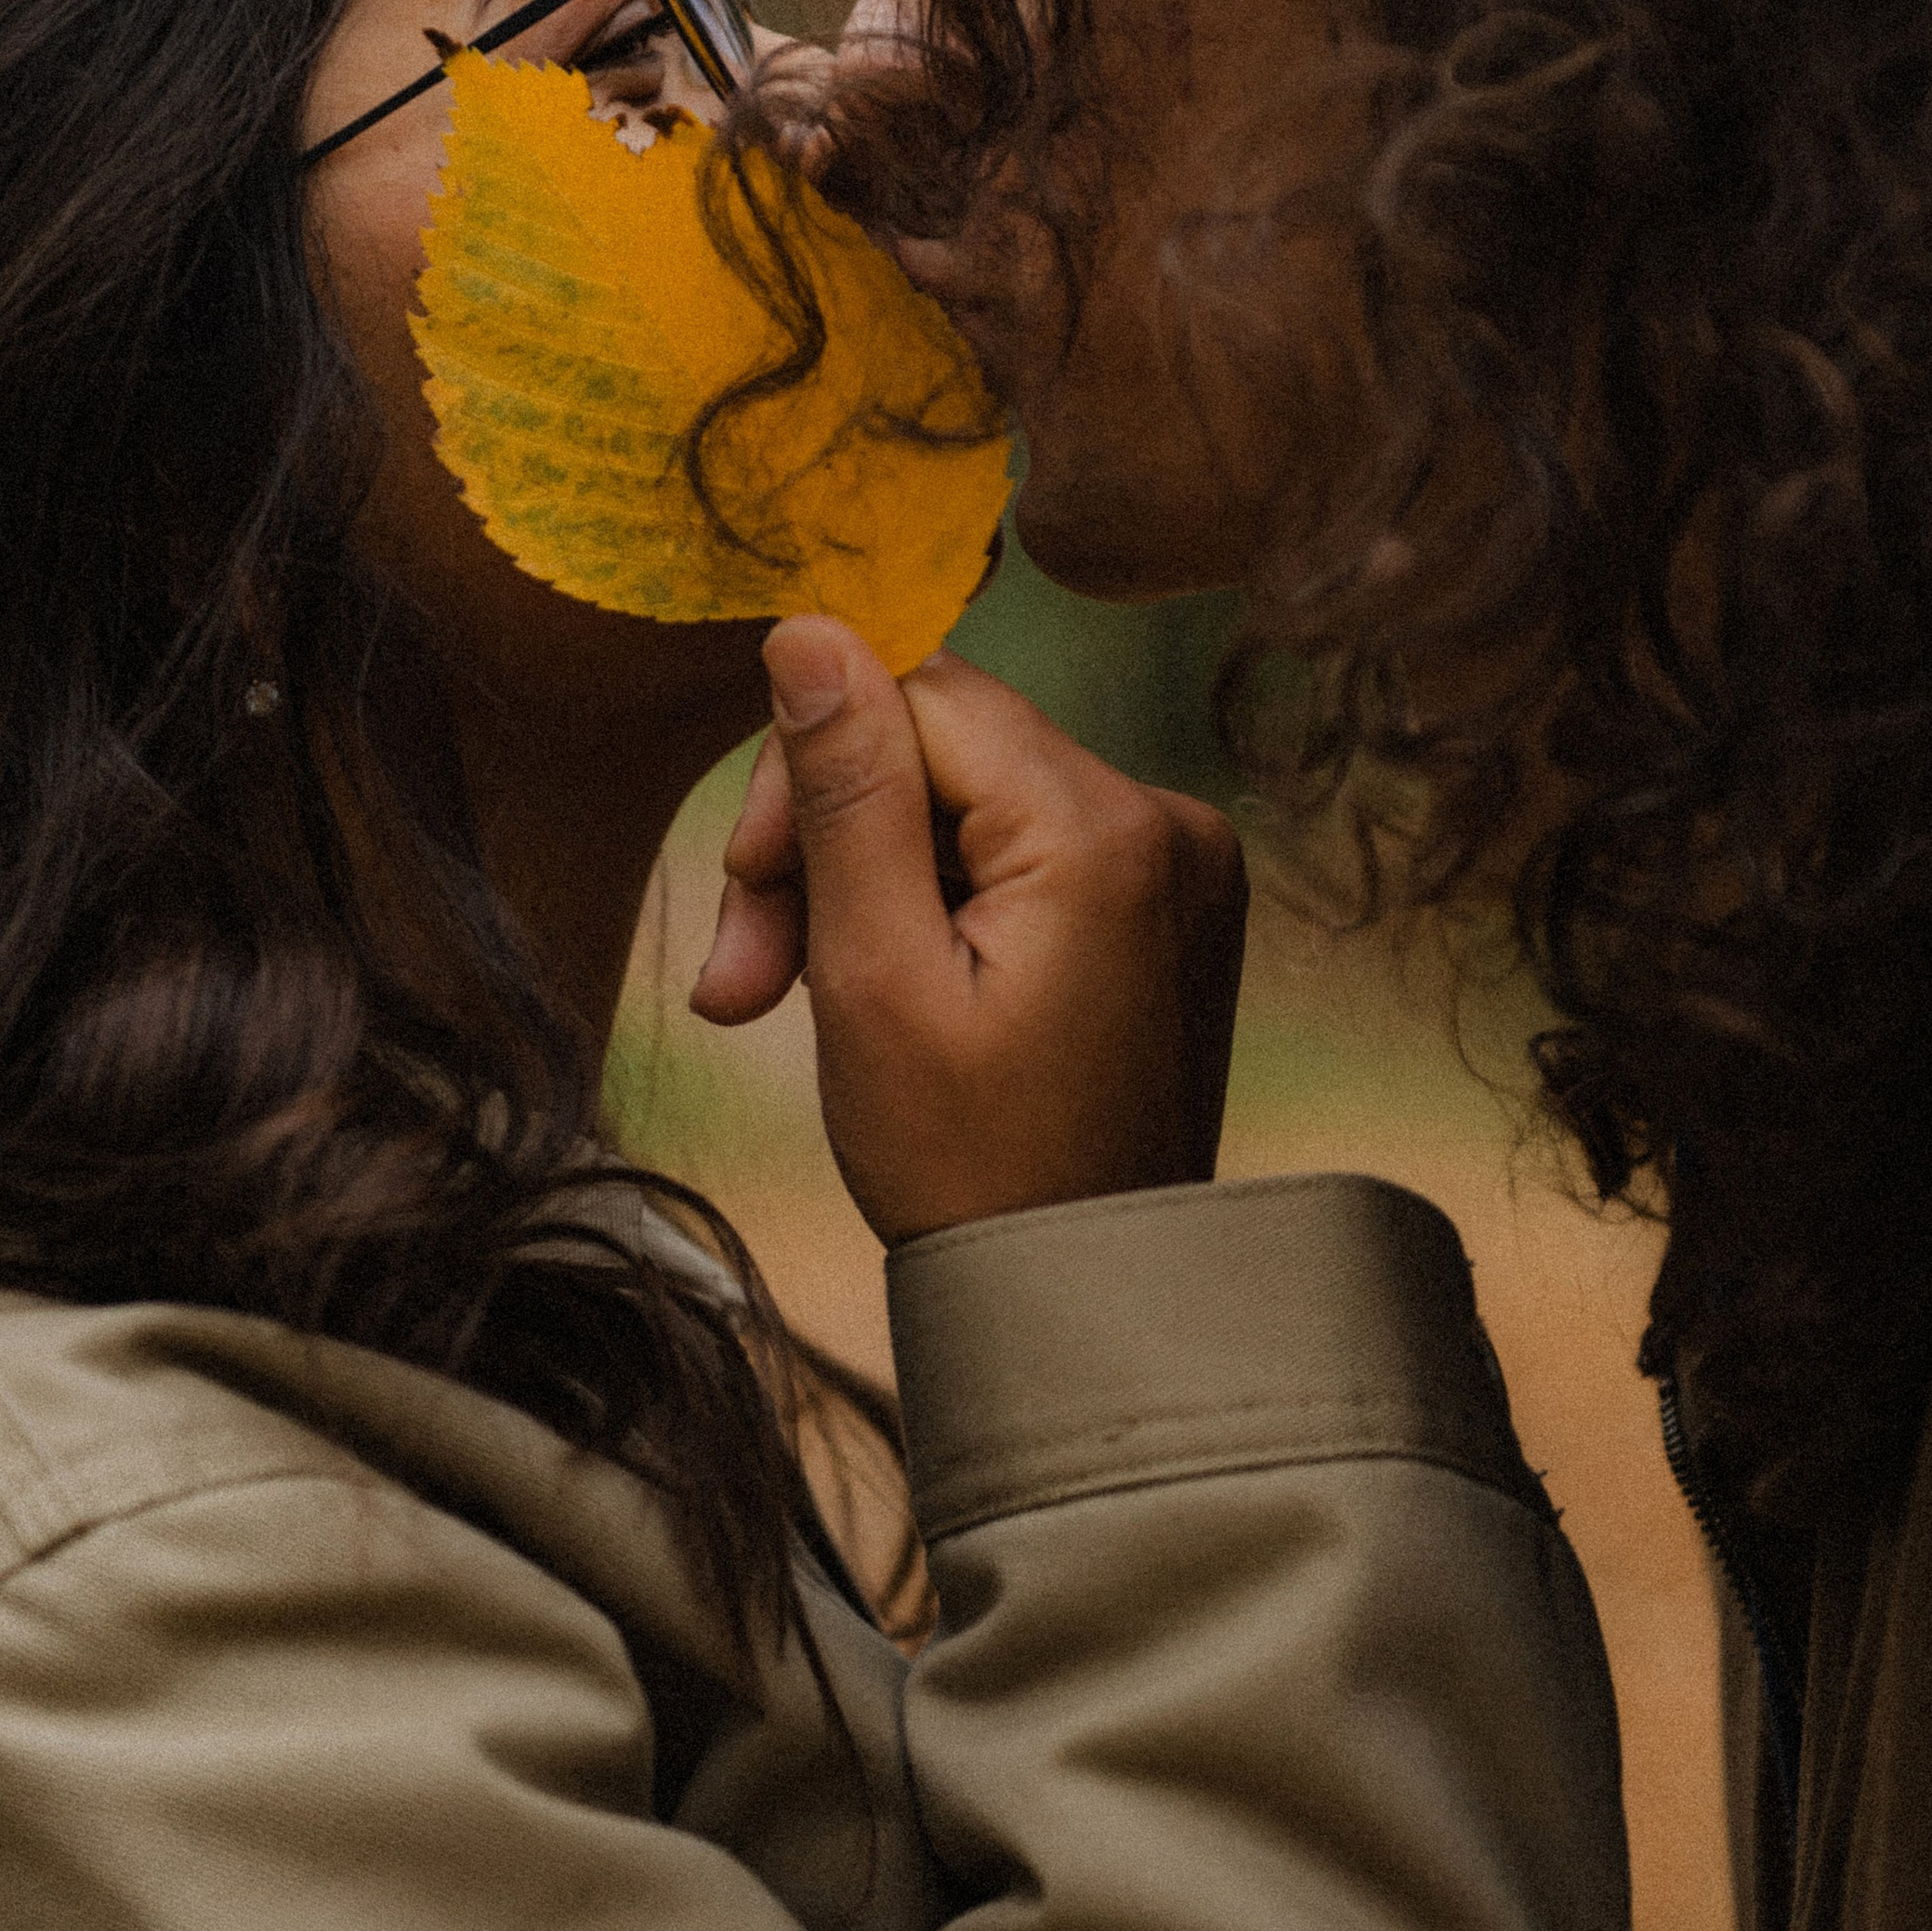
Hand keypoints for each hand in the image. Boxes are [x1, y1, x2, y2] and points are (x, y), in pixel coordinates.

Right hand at [688, 615, 1248, 1245]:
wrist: (1084, 1303)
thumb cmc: (971, 1170)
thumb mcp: (873, 978)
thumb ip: (844, 793)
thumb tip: (809, 627)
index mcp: (1105, 831)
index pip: (918, 696)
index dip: (809, 775)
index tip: (751, 897)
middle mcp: (1167, 820)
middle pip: (944, 749)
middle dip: (828, 847)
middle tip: (749, 981)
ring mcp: (1182, 862)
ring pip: (971, 801)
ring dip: (870, 886)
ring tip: (796, 1001)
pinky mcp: (1169, 903)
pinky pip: (1023, 850)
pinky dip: (942, 905)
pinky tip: (898, 992)